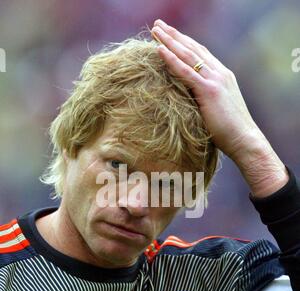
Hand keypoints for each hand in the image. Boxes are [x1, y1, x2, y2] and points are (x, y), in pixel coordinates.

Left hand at [151, 19, 288, 196]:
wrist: (245, 141)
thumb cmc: (230, 132)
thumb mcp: (216, 109)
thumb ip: (204, 99)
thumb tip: (188, 99)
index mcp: (223, 76)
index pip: (200, 54)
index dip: (184, 43)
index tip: (170, 35)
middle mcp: (220, 73)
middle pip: (193, 49)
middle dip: (174, 36)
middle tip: (158, 25)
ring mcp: (216, 80)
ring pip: (188, 55)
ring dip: (170, 41)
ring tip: (155, 30)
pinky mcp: (210, 91)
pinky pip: (186, 72)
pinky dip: (172, 60)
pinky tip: (159, 50)